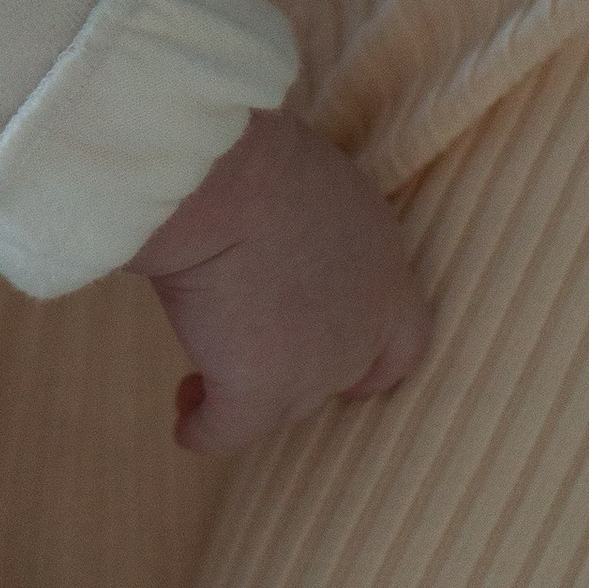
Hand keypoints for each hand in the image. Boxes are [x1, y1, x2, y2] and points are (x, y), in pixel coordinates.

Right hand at [136, 109, 431, 456]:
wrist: (227, 182)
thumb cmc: (259, 157)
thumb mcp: (318, 188)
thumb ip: (321, 230)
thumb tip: (283, 231)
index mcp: (385, 272)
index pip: (404, 342)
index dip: (371, 357)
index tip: (331, 349)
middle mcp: (362, 331)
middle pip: (339, 378)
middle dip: (298, 374)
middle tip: (253, 358)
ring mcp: (313, 372)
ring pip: (281, 407)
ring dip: (243, 399)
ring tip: (197, 385)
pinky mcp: (256, 394)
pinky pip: (225, 431)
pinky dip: (202, 430)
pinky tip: (184, 422)